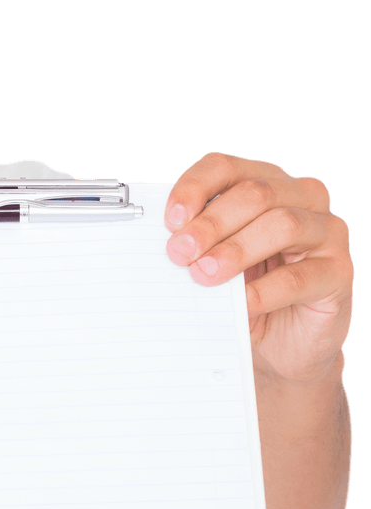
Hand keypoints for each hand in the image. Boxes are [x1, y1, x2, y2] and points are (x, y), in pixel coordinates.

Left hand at [164, 152, 352, 383]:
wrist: (281, 341)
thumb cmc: (242, 287)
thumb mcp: (212, 259)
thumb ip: (196, 243)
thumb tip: (169, 241)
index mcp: (263, 182)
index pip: (225, 167)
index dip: (195, 187)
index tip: (170, 220)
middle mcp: (300, 197)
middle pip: (255, 193)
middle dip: (211, 223)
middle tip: (179, 252)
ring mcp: (326, 232)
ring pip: (283, 224)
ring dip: (236, 250)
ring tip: (203, 275)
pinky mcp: (339, 271)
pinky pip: (299, 276)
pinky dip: (263, 291)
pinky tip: (240, 304)